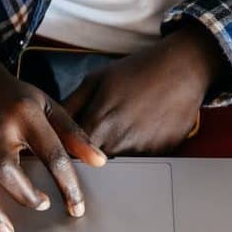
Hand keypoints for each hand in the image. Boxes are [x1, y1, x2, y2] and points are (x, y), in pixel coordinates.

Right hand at [0, 64, 106, 231]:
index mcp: (25, 117)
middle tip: (41, 206)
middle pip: (5, 168)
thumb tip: (100, 161)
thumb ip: (74, 134)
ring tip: (7, 231)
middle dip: (23, 194)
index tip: (76, 207)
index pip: (51, 154)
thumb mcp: (49, 106)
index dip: (66, 184)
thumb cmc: (15, 96)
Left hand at [64, 24, 226, 154]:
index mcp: (98, 123)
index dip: (69, 150)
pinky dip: (142, 149)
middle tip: (105, 130)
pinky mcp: (163, 154)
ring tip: (129, 124)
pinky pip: (144, 160)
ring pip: (121, 163)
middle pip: (95, 162)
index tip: (71, 145)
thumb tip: (49, 126)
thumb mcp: (96, 79)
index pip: (72, 153)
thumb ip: (70, 106)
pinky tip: (146, 128)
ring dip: (119, 150)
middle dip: (93, 152)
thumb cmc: (137, 70)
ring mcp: (143, 150)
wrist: (183, 68)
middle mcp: (119, 142)